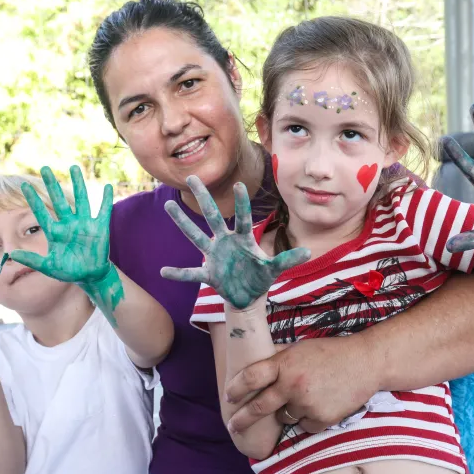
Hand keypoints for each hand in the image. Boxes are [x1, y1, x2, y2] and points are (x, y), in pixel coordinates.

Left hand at [10, 166, 123, 324]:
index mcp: (55, 232)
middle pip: (59, 200)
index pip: (41, 212)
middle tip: (44, 168)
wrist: (89, 275)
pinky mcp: (99, 228)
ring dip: (77, 184)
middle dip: (52, 185)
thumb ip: (32, 260)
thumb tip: (11, 255)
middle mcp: (68, 224)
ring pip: (80, 200)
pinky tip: (107, 187)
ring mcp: (84, 224)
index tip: (23, 185)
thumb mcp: (48, 266)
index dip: (33, 199)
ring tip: (73, 168)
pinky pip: (103, 211)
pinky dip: (106, 199)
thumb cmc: (68, 270)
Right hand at [160, 176, 309, 308]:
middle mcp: (225, 242)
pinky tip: (164, 271)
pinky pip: (191, 273)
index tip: (238, 184)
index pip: (242, 217)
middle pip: (212, 216)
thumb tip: (309, 252)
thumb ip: (288, 259)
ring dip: (183, 222)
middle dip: (203, 197)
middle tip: (191, 177)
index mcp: (243, 238)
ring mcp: (214, 256)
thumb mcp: (274, 268)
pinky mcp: (208, 274)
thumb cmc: (260, 277)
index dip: (242, 202)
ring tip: (168, 205)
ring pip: (196, 236)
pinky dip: (179, 273)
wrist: (248, 297)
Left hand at [224, 335, 379, 433]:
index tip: (229, 395)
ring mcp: (307, 403)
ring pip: (283, 418)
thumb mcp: (299, 349)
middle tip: (233, 425)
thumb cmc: (330, 353)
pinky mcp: (321, 419)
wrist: (365, 362)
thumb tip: (255, 366)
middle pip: (258, 407)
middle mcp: (292, 384)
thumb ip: (278, 360)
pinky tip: (320, 403)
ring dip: (286, 412)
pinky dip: (307, 419)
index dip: (236, 388)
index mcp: (284, 363)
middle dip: (242, 419)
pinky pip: (304, 426)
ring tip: (305, 396)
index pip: (250, 377)